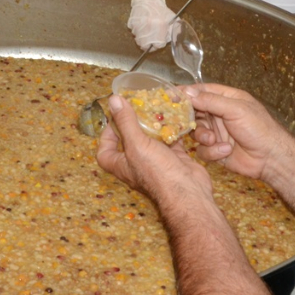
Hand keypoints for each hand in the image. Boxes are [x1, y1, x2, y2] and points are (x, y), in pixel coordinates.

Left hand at [96, 94, 212, 203]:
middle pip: (130, 141)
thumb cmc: (158, 174)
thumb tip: (113, 100)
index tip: (114, 118)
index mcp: (121, 164)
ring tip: (158, 107)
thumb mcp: (137, 145)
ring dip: (155, 124)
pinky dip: (174, 129)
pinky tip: (177, 116)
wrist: (188, 194)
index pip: (105, 151)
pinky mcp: (175, 159)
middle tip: (140, 106)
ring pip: (152, 139)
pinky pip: (172, 141)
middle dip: (134, 123)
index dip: (106, 135)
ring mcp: (157, 162)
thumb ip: (125, 122)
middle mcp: (137, 164)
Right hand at [128, 0, 178, 50]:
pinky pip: (134, 33)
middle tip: (150, 41)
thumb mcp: (171, 18)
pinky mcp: (131, 24)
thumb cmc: (160, 9)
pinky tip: (142, 26)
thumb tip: (170, 40)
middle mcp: (148, 28)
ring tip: (146, 32)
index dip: (159, 44)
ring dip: (142, 39)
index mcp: (160, 27)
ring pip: (138, 40)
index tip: (159, 42)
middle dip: (148, 45)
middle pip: (145, 46)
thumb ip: (173, 30)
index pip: (158, 45)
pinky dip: (137, 32)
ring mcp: (138, 27)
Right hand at [184, 83, 290, 182]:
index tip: (171, 96)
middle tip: (185, 122)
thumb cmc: (259, 128)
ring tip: (212, 139)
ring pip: (196, 132)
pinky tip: (225, 151)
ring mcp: (216, 132)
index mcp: (226, 98)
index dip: (186, 93)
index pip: (201, 91)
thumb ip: (211, 101)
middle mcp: (219, 114)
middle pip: (194, 112)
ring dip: (203, 136)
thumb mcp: (236, 109)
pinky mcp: (215, 150)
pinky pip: (202, 150)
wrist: (270, 158)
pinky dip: (212, 151)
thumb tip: (188, 92)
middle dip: (190, 118)